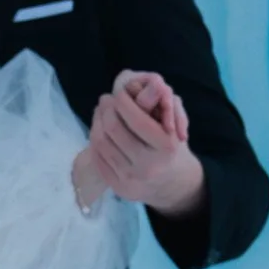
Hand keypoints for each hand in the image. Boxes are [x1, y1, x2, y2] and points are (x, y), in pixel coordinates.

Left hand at [81, 69, 204, 219]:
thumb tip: (153, 81)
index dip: (122, 100)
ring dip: (97, 121)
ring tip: (101, 112)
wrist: (173, 184)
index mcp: (166, 147)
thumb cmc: (171, 145)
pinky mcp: (118, 187)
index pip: (135, 118)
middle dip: (106, 108)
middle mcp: (148, 165)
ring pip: (100, 142)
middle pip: (113, 128)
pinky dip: (95, 139)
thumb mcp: (173, 123)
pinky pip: (98, 158)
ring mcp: (131, 178)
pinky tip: (99, 130)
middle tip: (106, 99)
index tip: (118, 93)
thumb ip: (162, 101)